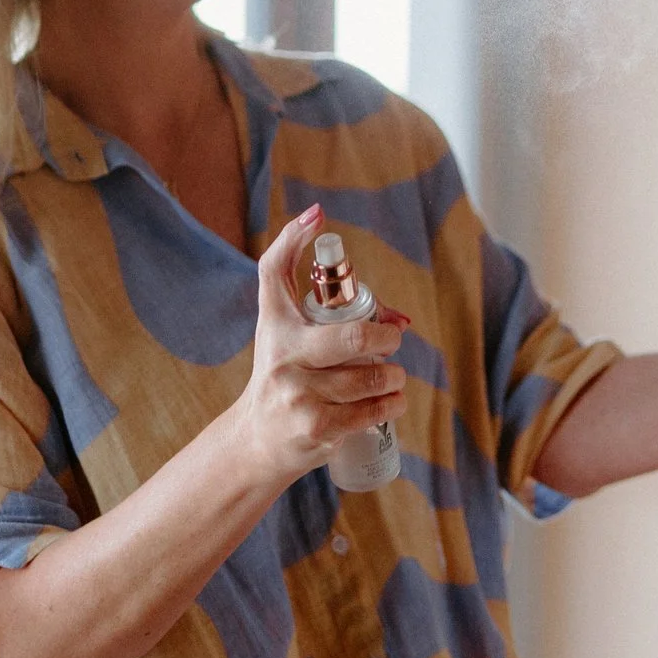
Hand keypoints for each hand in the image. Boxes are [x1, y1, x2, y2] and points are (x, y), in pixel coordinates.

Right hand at [238, 206, 409, 479]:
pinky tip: (392, 401)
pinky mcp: (316, 426)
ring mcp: (298, 392)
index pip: (274, 271)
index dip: (294, 237)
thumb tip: (402, 317)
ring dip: (394, 376)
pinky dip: (391, 404)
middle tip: (393, 339)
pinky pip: (371, 410)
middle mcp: (282, 354)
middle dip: (387, 336)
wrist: (255, 442)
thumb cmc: (284, 378)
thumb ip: (332, 316)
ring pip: (371, 375)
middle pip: (353, 334)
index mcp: (275, 324)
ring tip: (393, 377)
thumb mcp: (290, 339)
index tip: (318, 215)